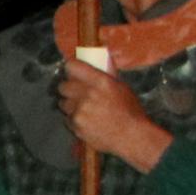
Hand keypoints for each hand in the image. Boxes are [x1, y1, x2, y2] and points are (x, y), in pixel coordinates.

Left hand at [55, 60, 173, 172]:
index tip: (72, 71)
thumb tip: (100, 57)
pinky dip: (74, 120)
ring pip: (63, 103)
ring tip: (85, 109)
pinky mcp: (75, 125)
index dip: (71, 68)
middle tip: (78, 93)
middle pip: (63, 86)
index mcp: (100, 81)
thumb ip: (107, 75)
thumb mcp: (122, 88)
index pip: (72, 66)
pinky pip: (67, 118)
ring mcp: (79, 111)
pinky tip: (88, 121)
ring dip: (71, 105)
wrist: (132, 137)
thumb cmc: (131, 111)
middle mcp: (87, 94)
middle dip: (69, 89)